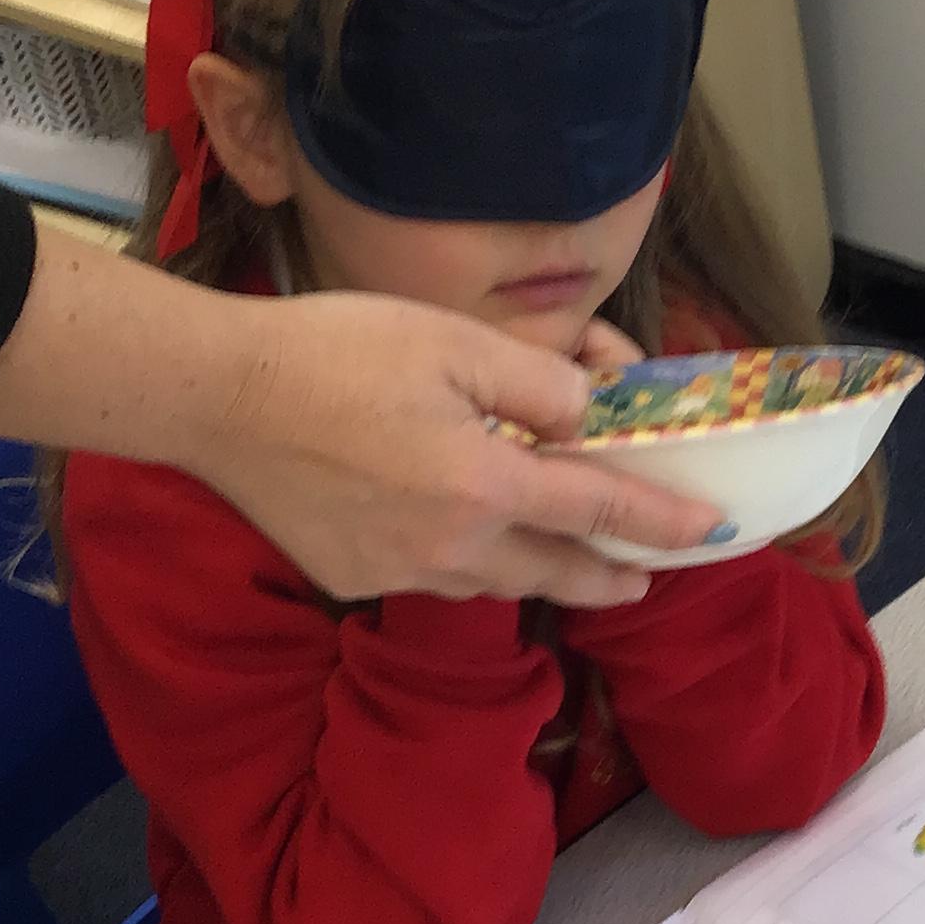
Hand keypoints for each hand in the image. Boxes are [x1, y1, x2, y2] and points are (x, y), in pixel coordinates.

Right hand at [189, 293, 723, 603]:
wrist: (216, 395)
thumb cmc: (335, 350)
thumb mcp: (454, 342)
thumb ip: (539, 383)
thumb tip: (593, 417)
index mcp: (483, 484)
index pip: (599, 509)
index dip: (660, 521)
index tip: (708, 533)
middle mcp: (449, 544)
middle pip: (554, 572)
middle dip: (608, 577)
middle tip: (642, 579)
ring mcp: (397, 569)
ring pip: (492, 582)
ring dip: (537, 573)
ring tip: (564, 562)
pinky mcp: (352, 575)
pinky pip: (432, 579)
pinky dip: (467, 565)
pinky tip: (465, 542)